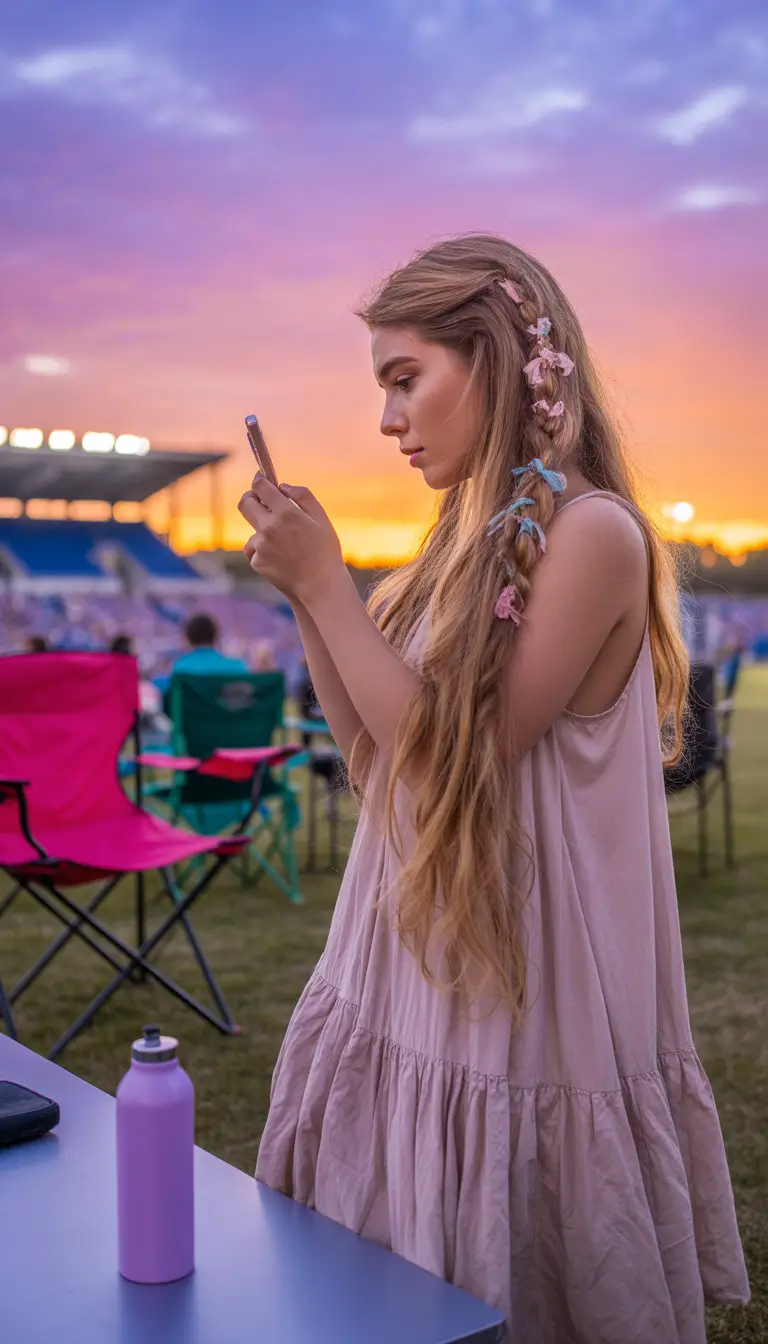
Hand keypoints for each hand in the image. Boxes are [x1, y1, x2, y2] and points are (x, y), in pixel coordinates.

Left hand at [238, 475, 344, 604]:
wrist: (320, 585)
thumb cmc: (325, 551)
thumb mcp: (321, 518)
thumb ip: (302, 496)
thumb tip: (282, 486)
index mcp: (286, 512)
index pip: (261, 487)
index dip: (259, 481)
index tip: (260, 480)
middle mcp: (269, 527)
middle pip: (245, 503)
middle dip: (250, 498)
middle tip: (258, 500)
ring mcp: (261, 546)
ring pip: (252, 530)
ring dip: (262, 531)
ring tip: (284, 544)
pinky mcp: (257, 562)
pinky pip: (255, 550)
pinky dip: (263, 551)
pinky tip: (281, 558)